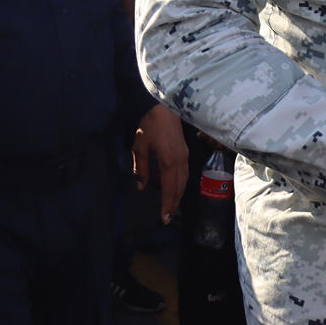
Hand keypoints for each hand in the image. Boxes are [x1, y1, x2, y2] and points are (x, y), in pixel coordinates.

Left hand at [132, 104, 188, 224]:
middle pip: (179, 188)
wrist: (164, 106)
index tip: (164, 218)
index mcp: (169, 161)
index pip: (170, 189)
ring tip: (171, 207)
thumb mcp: (140, 146)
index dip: (167, 205)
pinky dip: (180, 185)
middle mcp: (180, 162)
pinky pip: (185, 174)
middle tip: (167, 218)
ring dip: (178, 196)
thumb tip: (141, 187)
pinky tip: (175, 189)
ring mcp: (185, 157)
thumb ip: (141, 168)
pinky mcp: (185, 152)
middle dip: (174, 204)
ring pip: (184, 182)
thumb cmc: (150, 125)